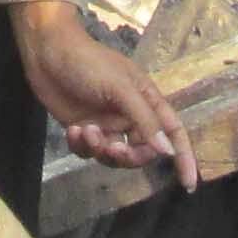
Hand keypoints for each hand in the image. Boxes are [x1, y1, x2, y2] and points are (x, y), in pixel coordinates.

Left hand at [15, 0, 197, 189]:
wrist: (47, 52)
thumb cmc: (89, 62)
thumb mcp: (121, 88)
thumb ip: (145, 120)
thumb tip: (167, 152)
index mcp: (147, 101)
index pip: (172, 132)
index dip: (183, 158)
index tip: (189, 185)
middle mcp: (129, 116)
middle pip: (142, 152)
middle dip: (129, 156)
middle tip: (113, 148)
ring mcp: (105, 124)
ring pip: (113, 156)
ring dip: (100, 149)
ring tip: (85, 131)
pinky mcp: (83, 130)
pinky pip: (89, 152)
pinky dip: (81, 146)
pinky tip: (72, 130)